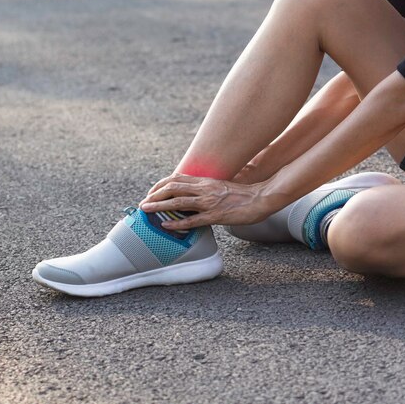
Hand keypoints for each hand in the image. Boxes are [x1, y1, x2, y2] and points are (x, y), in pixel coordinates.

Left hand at [139, 172, 277, 229]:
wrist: (261, 198)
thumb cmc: (242, 194)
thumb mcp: (219, 186)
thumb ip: (205, 188)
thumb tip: (191, 194)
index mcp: (205, 181)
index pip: (176, 178)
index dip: (160, 185)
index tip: (150, 192)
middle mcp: (204, 189)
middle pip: (172, 187)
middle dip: (154, 195)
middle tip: (143, 203)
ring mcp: (209, 202)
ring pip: (179, 201)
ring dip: (160, 206)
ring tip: (146, 210)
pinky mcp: (216, 215)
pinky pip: (193, 219)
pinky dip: (178, 222)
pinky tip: (166, 226)